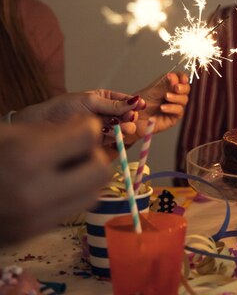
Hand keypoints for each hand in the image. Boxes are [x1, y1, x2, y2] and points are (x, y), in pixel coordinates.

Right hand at [0, 117, 109, 243]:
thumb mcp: (9, 133)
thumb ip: (51, 131)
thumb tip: (88, 129)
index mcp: (26, 157)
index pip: (87, 138)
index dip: (85, 128)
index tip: (79, 127)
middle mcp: (35, 192)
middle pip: (100, 171)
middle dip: (92, 156)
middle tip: (76, 150)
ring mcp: (33, 220)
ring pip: (91, 195)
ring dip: (85, 179)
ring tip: (63, 169)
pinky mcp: (30, 236)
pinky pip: (70, 211)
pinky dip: (69, 196)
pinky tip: (50, 186)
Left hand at [13, 90, 141, 142]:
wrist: (44, 124)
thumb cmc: (63, 107)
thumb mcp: (90, 101)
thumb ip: (113, 104)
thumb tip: (135, 101)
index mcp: (105, 98)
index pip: (126, 101)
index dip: (134, 104)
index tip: (140, 106)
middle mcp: (107, 112)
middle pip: (126, 115)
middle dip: (129, 117)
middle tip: (129, 119)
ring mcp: (104, 126)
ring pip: (122, 128)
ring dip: (124, 128)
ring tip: (122, 128)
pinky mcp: (100, 140)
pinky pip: (113, 139)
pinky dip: (115, 137)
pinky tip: (111, 134)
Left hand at [130, 72, 189, 140]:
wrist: (132, 119)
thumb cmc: (139, 104)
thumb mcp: (152, 91)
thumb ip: (166, 85)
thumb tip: (176, 76)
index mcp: (168, 86)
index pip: (180, 78)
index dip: (182, 77)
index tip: (180, 78)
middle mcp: (173, 95)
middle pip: (186, 89)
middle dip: (182, 87)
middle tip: (176, 87)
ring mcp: (174, 106)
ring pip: (184, 99)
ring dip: (176, 97)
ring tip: (166, 97)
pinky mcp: (173, 118)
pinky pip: (178, 111)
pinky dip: (172, 108)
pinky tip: (163, 107)